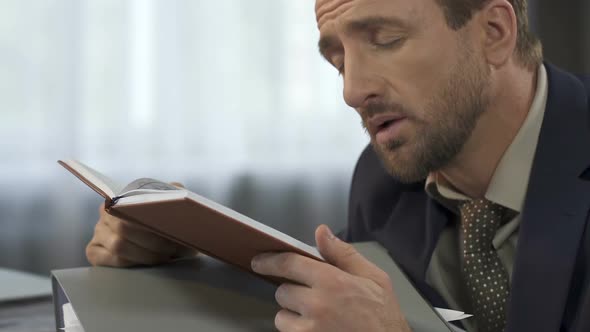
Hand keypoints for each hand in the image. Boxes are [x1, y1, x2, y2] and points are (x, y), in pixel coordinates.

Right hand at [86, 183, 196, 266]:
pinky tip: (149, 264)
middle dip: (153, 241)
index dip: (152, 220)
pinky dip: (131, 263)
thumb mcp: (172, 200)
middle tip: (175, 248)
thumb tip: (179, 199)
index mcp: (123, 196)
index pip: (131, 205)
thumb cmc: (165, 215)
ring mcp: (98, 232)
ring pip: (118, 245)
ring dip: (146, 254)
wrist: (161, 230)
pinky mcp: (94, 251)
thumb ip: (175, 194)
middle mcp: (106, 212)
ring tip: (167, 256)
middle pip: (124, 227)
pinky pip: (109, 259)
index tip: (172, 229)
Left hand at [251, 225, 410, 331]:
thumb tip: (321, 233)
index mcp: (333, 282)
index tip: (259, 261)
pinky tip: (316, 328)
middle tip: (311, 295)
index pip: (289, 264)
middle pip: (283, 291)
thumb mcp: (374, 278)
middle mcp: (317, 305)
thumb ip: (343, 254)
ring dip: (292, 313)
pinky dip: (296, 329)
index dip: (270, 260)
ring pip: (281, 316)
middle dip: (292, 290)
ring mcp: (310, 329)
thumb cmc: (384, 316)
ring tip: (315, 315)